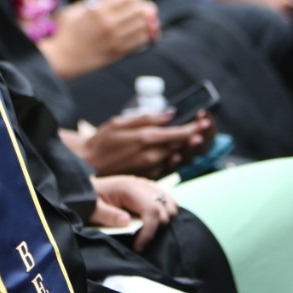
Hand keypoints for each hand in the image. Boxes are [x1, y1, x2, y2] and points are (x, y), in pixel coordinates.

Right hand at [38, 0, 160, 78]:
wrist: (61, 58)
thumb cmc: (65, 32)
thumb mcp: (75, 9)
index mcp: (98, 10)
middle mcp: (109, 24)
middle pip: (140, 10)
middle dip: (143, 6)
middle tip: (142, 6)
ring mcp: (115, 39)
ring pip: (144, 25)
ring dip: (147, 20)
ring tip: (145, 19)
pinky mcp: (118, 53)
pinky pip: (141, 41)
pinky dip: (146, 35)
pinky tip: (145, 32)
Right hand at [75, 111, 208, 177]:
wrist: (87, 166)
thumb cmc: (101, 141)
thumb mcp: (119, 122)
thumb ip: (146, 118)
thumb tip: (170, 114)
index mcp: (145, 139)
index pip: (178, 133)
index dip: (194, 127)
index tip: (205, 121)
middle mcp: (151, 156)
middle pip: (182, 146)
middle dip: (195, 136)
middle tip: (206, 127)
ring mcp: (151, 169)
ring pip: (178, 157)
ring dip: (189, 148)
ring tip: (197, 137)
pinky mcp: (149, 178)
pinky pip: (169, 167)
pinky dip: (176, 158)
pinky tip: (178, 151)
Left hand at [90, 175, 177, 250]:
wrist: (87, 188)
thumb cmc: (89, 200)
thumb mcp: (93, 209)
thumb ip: (108, 216)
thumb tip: (127, 221)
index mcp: (129, 188)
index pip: (152, 210)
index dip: (149, 232)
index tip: (138, 247)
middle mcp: (142, 184)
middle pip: (165, 210)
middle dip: (155, 229)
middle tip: (138, 239)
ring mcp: (148, 185)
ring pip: (171, 205)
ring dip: (163, 221)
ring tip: (145, 230)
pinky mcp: (151, 189)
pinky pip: (169, 201)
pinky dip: (166, 213)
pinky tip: (151, 222)